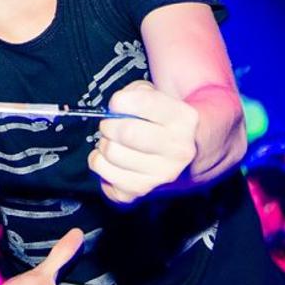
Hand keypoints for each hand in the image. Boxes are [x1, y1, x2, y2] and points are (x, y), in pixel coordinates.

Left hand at [88, 80, 198, 203]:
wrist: (183, 155)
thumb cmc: (161, 121)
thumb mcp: (157, 96)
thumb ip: (137, 92)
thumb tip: (116, 107)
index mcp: (183, 120)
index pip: (142, 103)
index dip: (120, 101)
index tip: (117, 103)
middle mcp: (178, 150)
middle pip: (125, 132)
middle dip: (109, 125)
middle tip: (110, 126)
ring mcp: (163, 175)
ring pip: (111, 155)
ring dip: (102, 145)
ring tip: (112, 142)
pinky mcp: (144, 192)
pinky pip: (107, 178)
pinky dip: (101, 166)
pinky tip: (112, 161)